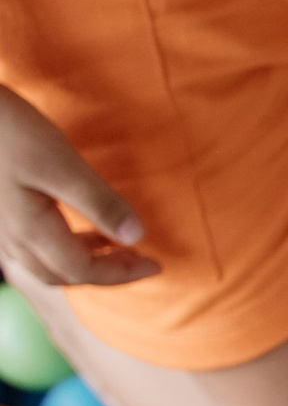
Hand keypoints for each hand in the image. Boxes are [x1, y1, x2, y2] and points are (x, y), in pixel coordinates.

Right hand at [0, 88, 156, 287]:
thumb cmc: (9, 130)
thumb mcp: (61, 163)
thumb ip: (98, 201)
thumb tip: (136, 237)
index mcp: (31, 230)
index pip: (84, 271)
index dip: (123, 274)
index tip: (156, 265)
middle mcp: (10, 236)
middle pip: (64, 275)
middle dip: (105, 272)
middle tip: (138, 258)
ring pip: (44, 264)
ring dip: (82, 261)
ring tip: (113, 244)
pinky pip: (31, 246)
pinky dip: (61, 247)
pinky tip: (75, 228)